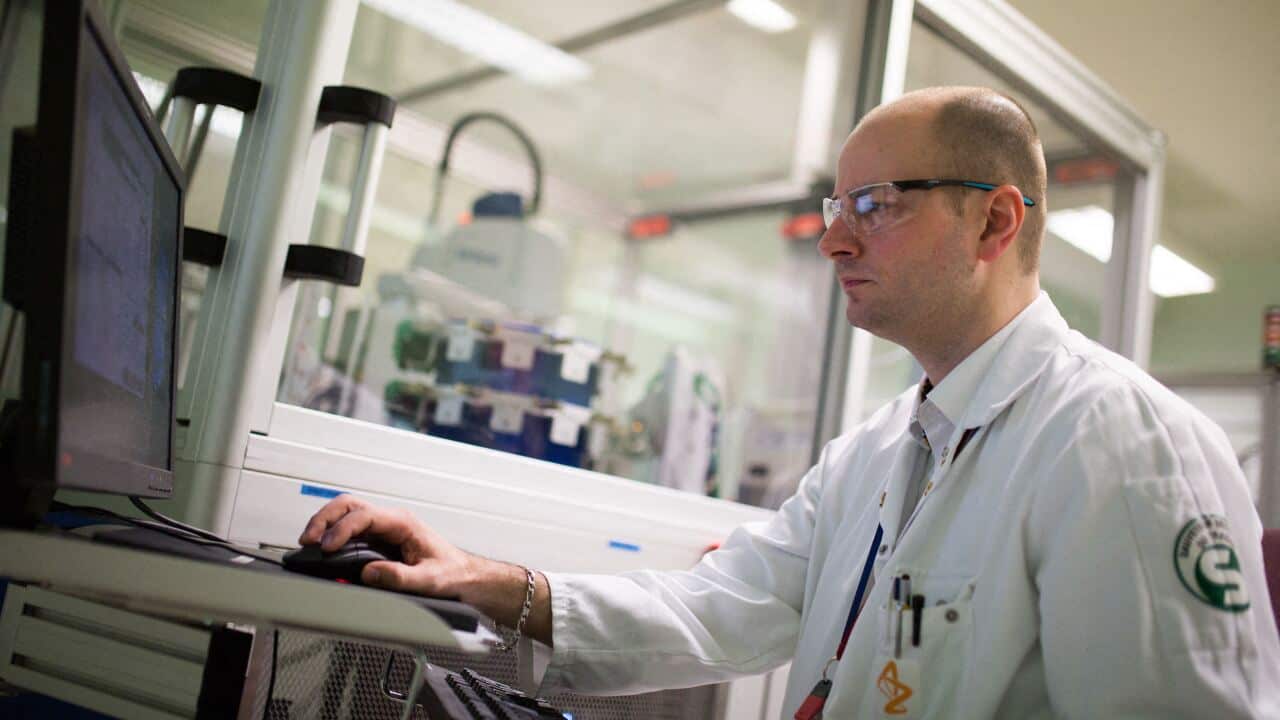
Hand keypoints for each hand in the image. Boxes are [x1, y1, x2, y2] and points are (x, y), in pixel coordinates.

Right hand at [297, 495, 475, 597]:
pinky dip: (332, 534)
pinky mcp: (377, 539)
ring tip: (309, 542)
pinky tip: (322, 548)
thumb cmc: (451, 572)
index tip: (328, 546)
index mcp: (403, 523)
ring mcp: (383, 528)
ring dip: (325, 523)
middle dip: (325, 518)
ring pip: (346, 513)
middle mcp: (391, 520)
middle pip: (350, 505)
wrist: (462, 575)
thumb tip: (370, 573)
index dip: (342, 529)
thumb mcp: (430, 579)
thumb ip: (400, 577)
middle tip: (309, 539)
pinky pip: (350, 529)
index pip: (364, 516)